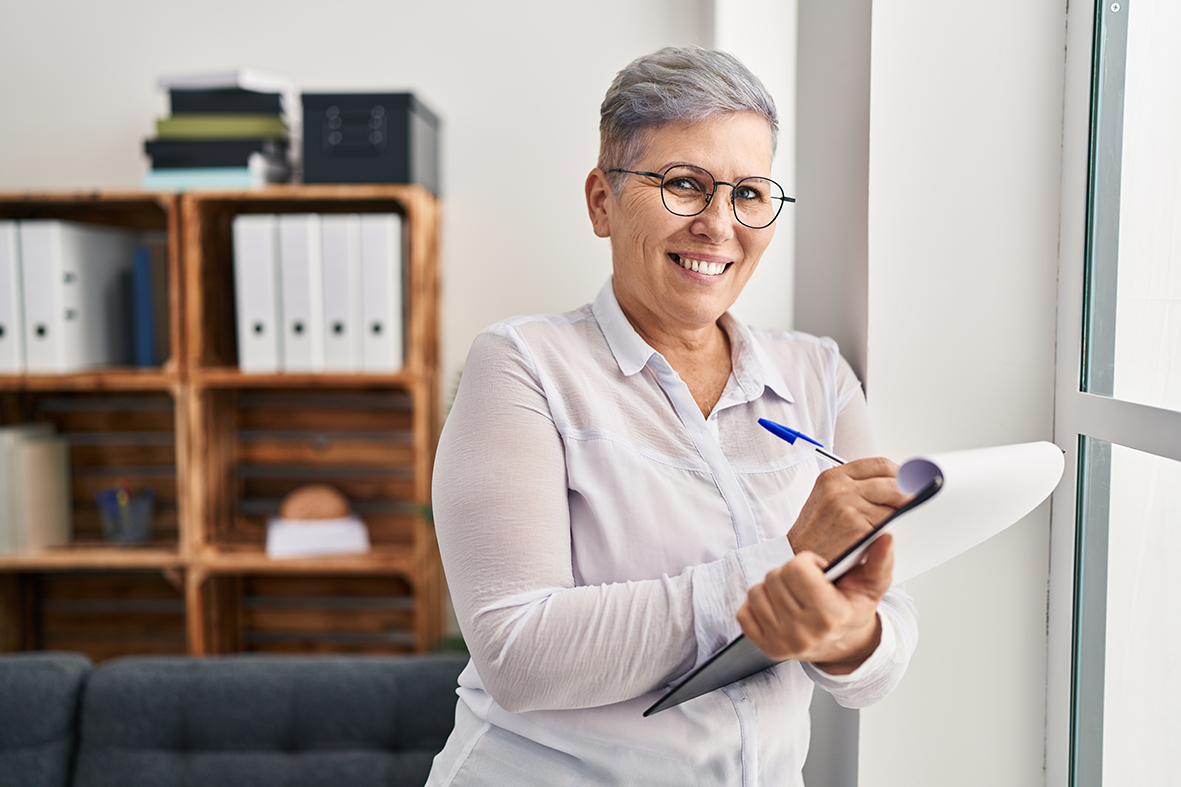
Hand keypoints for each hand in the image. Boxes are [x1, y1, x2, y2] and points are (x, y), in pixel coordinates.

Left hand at [737, 534, 894, 672]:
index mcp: (828, 615)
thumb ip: (880, 560)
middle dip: (790, 573)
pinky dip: (758, 605)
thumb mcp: (872, 586)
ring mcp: (782, 643)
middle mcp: (802, 633)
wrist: (845, 647)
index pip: (797, 568)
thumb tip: (885, 537)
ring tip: (794, 596)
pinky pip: (743, 612)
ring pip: (757, 592)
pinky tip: (778, 607)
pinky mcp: (766, 648)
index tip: (819, 571)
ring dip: (772, 588)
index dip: (808, 562)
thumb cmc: (854, 610)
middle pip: (774, 577)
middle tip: (807, 584)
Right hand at [788, 457, 906, 562]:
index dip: (899, 473)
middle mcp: (840, 487)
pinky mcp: (856, 526)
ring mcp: (847, 506)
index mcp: (834, 476)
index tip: (909, 481)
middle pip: (892, 483)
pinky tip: (883, 535)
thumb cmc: (816, 530)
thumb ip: (856, 487)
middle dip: (907, 494)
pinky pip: (888, 524)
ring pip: (894, 505)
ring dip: (899, 515)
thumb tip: (894, 482)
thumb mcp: (828, 498)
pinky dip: (891, 531)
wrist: (796, 555)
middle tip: (913, 503)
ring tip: (894, 523)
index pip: (879, 465)